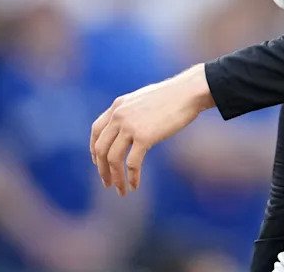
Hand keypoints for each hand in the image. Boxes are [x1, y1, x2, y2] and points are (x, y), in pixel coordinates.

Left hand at [90, 64, 215, 194]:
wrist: (189, 92)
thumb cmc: (173, 96)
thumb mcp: (144, 99)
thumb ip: (132, 111)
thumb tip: (130, 126)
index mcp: (118, 105)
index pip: (96, 130)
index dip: (94, 149)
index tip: (98, 163)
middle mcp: (119, 115)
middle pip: (101, 148)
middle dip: (102, 169)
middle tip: (107, 183)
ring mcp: (130, 126)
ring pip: (113, 158)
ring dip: (116, 178)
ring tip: (121, 190)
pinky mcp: (144, 136)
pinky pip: (132, 163)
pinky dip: (132, 177)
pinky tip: (135, 185)